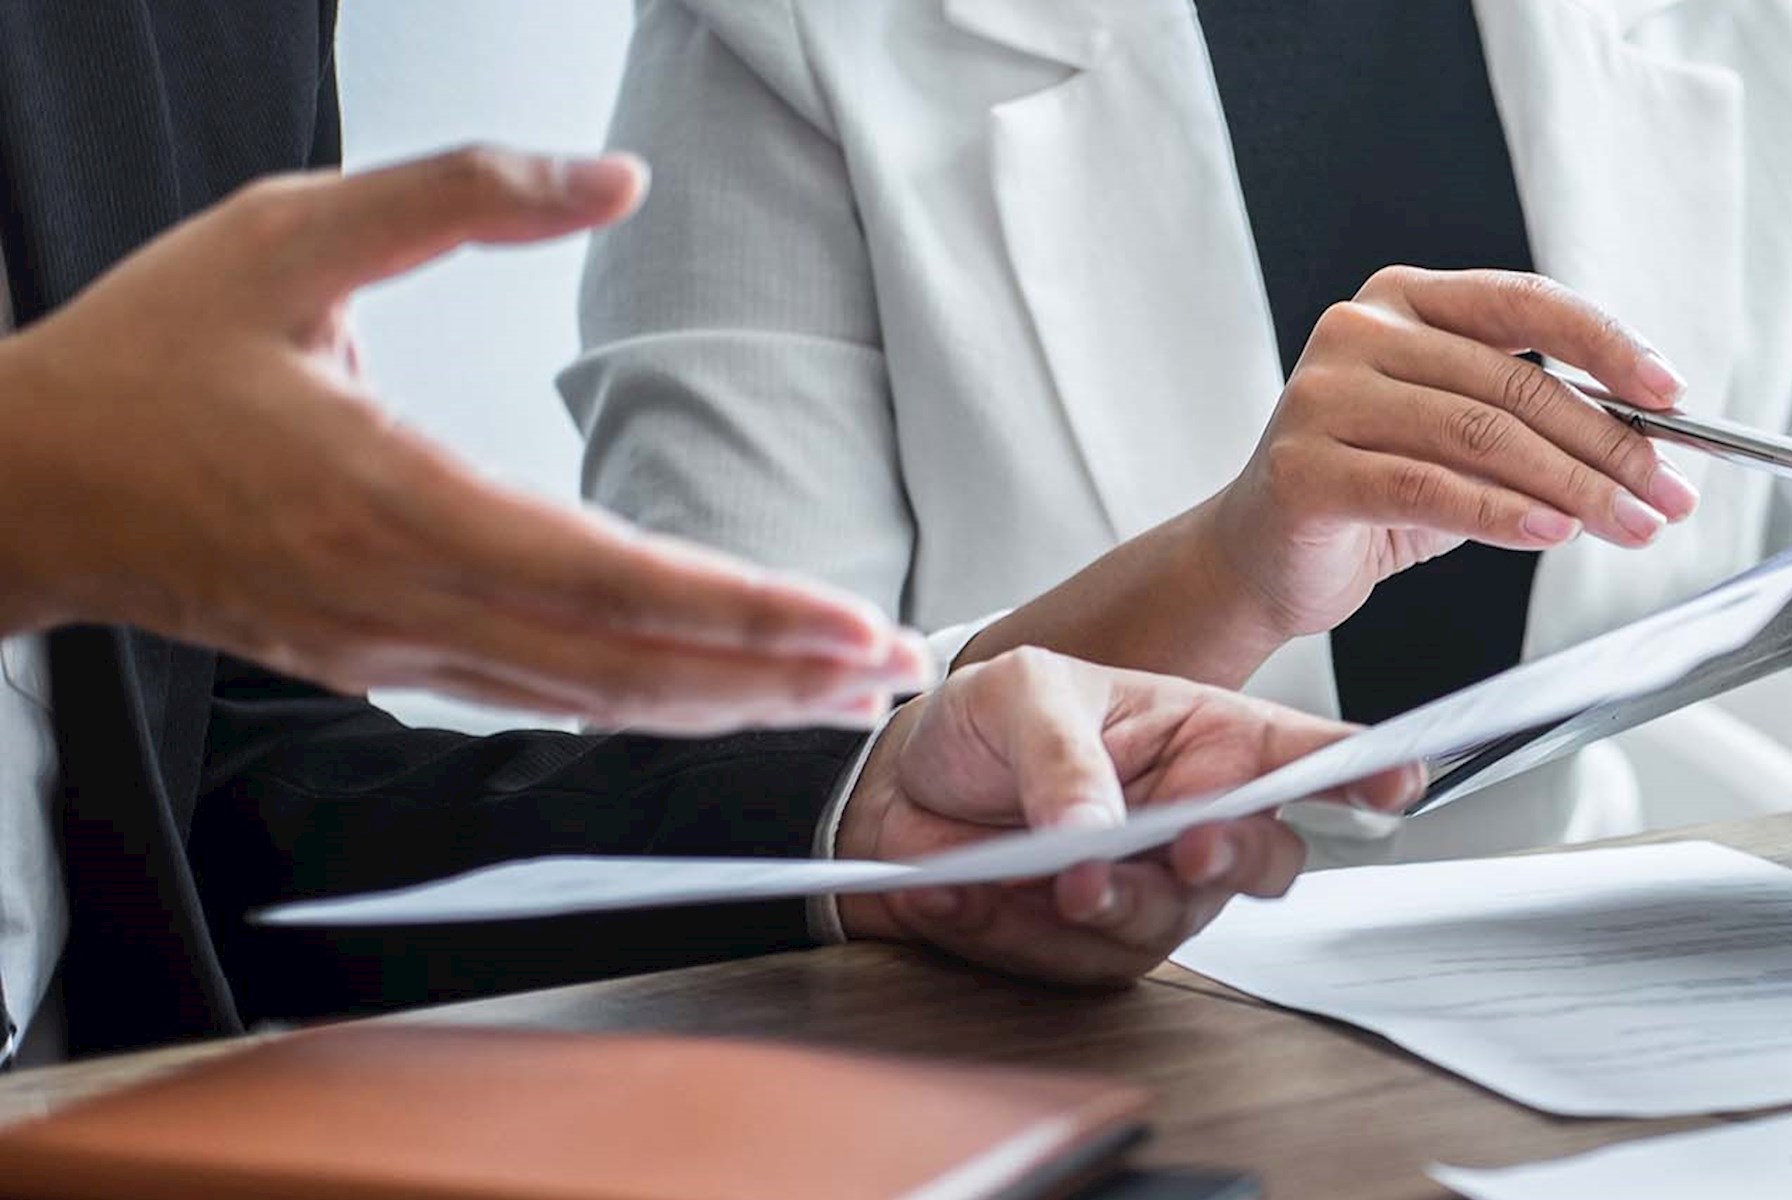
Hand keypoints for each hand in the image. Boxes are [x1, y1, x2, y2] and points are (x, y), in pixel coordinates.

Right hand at [0, 146, 930, 732]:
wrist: (21, 486)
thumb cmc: (147, 359)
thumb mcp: (289, 231)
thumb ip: (458, 195)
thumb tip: (613, 178)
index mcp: (390, 500)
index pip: (607, 579)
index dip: (738, 613)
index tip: (846, 625)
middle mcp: (404, 599)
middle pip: (624, 668)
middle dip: (773, 676)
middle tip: (894, 670)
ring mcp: (394, 648)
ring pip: (590, 700)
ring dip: (725, 701)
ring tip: (840, 688)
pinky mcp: (383, 662)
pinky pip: (535, 697)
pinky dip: (640, 703)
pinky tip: (714, 692)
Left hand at [834, 647, 1422, 984]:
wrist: (902, 792)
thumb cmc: (986, 724)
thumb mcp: (1020, 693)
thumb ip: (1065, 756)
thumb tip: (1097, 827)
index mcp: (1205, 738)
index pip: (1302, 754)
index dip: (1361, 771)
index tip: (1395, 780)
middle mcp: (1197, 818)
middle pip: (1267, 859)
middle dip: (1232, 856)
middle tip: (1186, 842)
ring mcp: (1154, 889)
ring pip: (1174, 921)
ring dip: (1110, 903)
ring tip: (1042, 874)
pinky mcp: (1094, 945)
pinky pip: (1081, 960)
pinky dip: (1016, 928)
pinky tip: (970, 886)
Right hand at [953, 267, 1700, 687]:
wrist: (1263, 558)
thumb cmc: (1374, 493)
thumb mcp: (1465, 440)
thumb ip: (1538, 422)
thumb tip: (1653, 444)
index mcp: (1406, 300)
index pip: (1526, 302)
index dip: (1608, 344)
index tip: (1671, 392)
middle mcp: (1359, 332)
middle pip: (1513, 382)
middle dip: (1609, 444)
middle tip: (1668, 493)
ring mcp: (1323, 396)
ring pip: (1480, 435)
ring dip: (1573, 487)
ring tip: (1630, 524)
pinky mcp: (1304, 468)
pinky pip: (1427, 487)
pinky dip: (1503, 513)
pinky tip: (1553, 533)